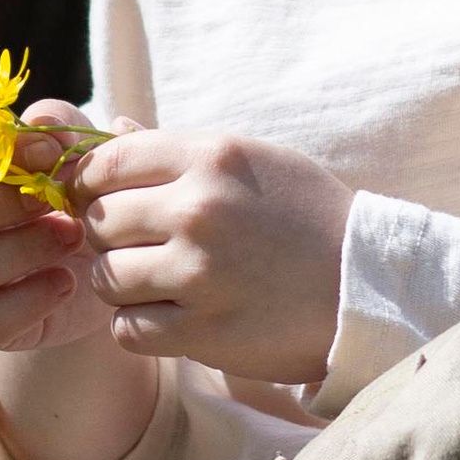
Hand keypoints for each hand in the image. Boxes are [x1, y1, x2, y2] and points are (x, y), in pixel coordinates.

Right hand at [0, 102, 111, 353]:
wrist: (113, 256)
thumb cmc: (79, 188)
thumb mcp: (77, 147)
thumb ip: (61, 125)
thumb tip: (42, 123)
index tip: (50, 153)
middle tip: (50, 199)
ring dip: (20, 250)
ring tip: (74, 236)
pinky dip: (29, 302)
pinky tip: (68, 281)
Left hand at [69, 129, 352, 387]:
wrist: (367, 286)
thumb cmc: (307, 216)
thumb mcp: (252, 162)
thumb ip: (177, 150)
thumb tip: (110, 127)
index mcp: (211, 157)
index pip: (106, 162)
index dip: (91, 183)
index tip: (104, 200)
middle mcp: (200, 210)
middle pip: (98, 222)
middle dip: (110, 237)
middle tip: (141, 247)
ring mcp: (200, 273)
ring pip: (106, 278)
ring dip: (123, 285)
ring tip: (159, 283)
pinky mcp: (204, 331)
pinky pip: (127, 330)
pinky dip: (139, 326)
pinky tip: (170, 316)